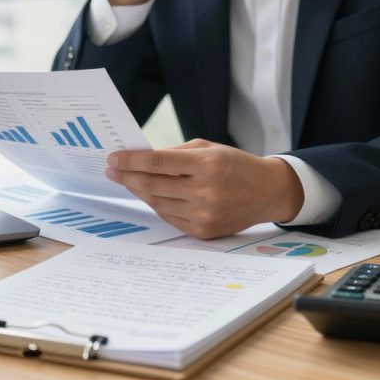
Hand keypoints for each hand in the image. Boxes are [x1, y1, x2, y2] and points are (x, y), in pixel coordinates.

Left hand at [105, 139, 304, 238]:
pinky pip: (169, 217)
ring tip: (128, 181)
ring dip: (139, 191)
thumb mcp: (208, 148)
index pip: (158, 162)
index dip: (131, 161)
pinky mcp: (203, 231)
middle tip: (111, 170)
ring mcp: (204, 214)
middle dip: (127, 176)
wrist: (267, 192)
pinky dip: (157, 205)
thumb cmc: (235, 165)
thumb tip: (139, 158)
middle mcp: (205, 191)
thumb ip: (175, 153)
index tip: (113, 158)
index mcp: (207, 165)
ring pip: (157, 203)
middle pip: (152, 185)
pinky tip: (150, 195)